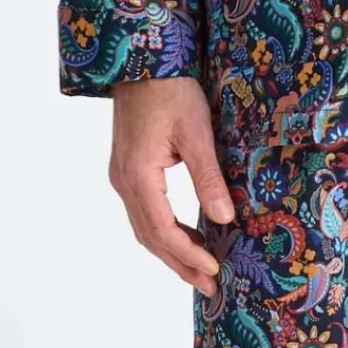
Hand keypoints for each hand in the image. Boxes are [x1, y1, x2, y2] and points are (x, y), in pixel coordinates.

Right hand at [108, 76, 234, 289]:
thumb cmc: (171, 90)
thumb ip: (209, 177)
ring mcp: (122, 176)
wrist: (142, 61)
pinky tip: (186, 237)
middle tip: (209, 286)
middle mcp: (124, 181)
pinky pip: (144, 212)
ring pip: (144, 227)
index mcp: (138, 175)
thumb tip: (225, 218)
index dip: (188, 254)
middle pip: (150, 237)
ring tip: (200, 271)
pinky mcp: (128, 169)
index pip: (163, 230)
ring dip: (172, 251)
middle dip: (180, 263)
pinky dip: (165, 232)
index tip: (214, 270)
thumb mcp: (197, 133)